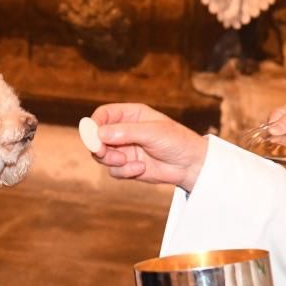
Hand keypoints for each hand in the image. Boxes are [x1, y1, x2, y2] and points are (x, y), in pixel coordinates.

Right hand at [91, 103, 207, 191]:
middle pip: (97, 137)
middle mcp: (124, 131)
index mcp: (130, 115)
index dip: (94, 124)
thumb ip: (126, 132)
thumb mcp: (152, 132)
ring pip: (102, 155)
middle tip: (103, 152)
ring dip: (110, 160)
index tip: (93, 136)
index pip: (103, 115)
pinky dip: (124, 171)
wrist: (191, 165)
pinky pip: (114, 171)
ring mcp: (124, 149)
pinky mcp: (127, 166)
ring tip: (125, 161)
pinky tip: (140, 168)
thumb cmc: (177, 141)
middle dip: (98, 146)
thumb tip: (99, 134)